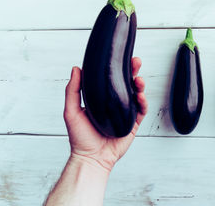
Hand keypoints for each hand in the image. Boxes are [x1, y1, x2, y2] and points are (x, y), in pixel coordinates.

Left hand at [63, 57, 147, 171]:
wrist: (91, 158)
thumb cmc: (80, 137)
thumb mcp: (71, 111)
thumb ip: (73, 90)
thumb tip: (76, 69)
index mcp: (102, 99)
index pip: (112, 80)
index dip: (118, 68)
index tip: (121, 57)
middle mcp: (115, 104)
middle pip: (127, 84)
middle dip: (133, 71)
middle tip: (136, 62)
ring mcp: (125, 113)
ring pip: (136, 95)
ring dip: (140, 85)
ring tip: (139, 80)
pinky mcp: (133, 123)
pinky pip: (141, 110)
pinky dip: (143, 102)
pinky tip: (140, 96)